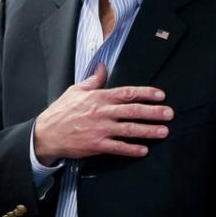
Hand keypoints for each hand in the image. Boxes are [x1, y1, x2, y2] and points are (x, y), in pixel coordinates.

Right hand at [33, 62, 172, 163]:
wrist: (46, 133)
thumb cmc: (61, 112)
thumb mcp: (76, 90)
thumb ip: (93, 80)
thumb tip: (103, 67)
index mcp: (98, 97)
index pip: (126, 93)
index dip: (145, 94)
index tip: (160, 95)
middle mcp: (102, 112)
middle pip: (132, 111)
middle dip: (153, 112)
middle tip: (169, 114)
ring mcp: (100, 130)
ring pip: (128, 129)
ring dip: (148, 131)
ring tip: (163, 131)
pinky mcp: (96, 145)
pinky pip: (118, 147)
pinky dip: (132, 149)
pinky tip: (143, 150)